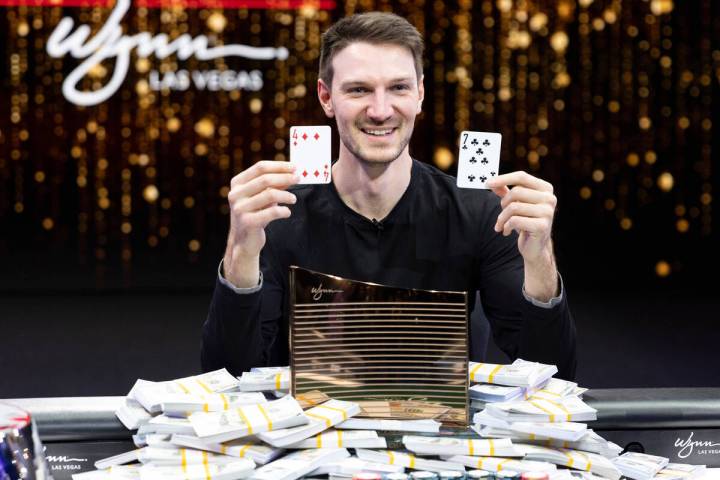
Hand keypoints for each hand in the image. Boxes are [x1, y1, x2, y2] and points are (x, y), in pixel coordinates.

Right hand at [223, 161, 298, 286]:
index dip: (279, 166)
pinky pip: (272, 212)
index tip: (295, 167)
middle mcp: (235, 194)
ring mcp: (240, 208)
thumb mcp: (263, 197)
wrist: (244, 241)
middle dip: (285, 177)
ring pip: (270, 194)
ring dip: (286, 195)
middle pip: (265, 179)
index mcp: (237, 183)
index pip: (260, 167)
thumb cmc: (255, 214)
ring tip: (293, 199)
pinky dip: (283, 211)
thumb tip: (293, 173)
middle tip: (299, 178)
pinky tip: (287, 212)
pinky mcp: (248, 222)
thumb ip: (275, 185)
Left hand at [486, 171, 556, 264]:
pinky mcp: (542, 226)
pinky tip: (506, 232)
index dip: (503, 178)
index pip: (521, 176)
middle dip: (503, 204)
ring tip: (500, 225)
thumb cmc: (525, 222)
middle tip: (500, 215)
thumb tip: (491, 182)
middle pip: (516, 192)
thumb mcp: (515, 204)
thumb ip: (506, 192)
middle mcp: (550, 198)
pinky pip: (515, 221)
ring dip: (502, 218)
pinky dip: (506, 226)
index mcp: (545, 189)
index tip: (487, 183)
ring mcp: (548, 212)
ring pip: (514, 207)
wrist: (535, 247)